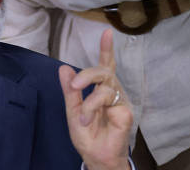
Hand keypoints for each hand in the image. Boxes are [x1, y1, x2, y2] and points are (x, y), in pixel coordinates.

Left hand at [59, 29, 131, 169]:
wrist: (95, 157)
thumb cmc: (87, 136)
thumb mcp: (72, 110)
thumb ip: (70, 91)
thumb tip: (64, 68)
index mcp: (100, 89)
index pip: (105, 65)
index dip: (107, 49)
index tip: (107, 32)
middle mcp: (112, 91)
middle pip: (104, 70)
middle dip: (87, 74)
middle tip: (75, 86)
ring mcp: (120, 101)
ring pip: (105, 85)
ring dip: (88, 100)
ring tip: (82, 118)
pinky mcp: (125, 111)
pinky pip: (108, 100)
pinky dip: (92, 107)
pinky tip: (88, 119)